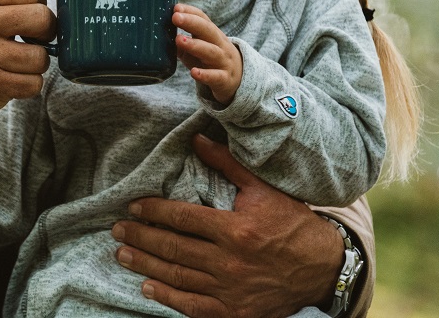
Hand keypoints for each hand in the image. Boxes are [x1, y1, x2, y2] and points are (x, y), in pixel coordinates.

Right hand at [0, 0, 55, 115]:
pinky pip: (32, 84)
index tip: (27, 9)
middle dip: (45, 30)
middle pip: (42, 19)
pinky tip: (14, 75)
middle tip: (32, 34)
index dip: (38, 0)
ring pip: (40, 57)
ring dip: (37, 60)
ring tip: (21, 57)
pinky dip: (29, 83)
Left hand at [111, 135, 341, 317]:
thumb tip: (196, 138)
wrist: (322, 269)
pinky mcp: (233, 313)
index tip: (133, 206)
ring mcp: (229, 291)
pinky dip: (167, 297)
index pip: (182, 218)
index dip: (153, 211)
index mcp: (234, 229)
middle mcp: (228, 262)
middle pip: (172, 248)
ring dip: (145, 266)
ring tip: (122, 254)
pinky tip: (147, 288)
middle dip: (140, 237)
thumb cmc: (292, 224)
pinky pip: (192, 306)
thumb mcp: (264, 189)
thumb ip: (227, 164)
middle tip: (117, 229)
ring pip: (176, 277)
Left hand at [173, 4, 241, 104]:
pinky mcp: (224, 79)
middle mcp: (220, 45)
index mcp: (212, 35)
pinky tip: (194, 72)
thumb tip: (159, 34)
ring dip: (195, 45)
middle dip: (192, 22)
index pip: (203, 19)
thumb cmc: (210, 61)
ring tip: (179, 40)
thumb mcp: (198, 48)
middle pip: (208, 30)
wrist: (238, 80)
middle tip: (175, 17)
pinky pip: (215, 76)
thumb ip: (182, 42)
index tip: (176, 8)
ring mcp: (224, 62)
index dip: (190, 12)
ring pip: (211, 52)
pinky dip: (205, 74)